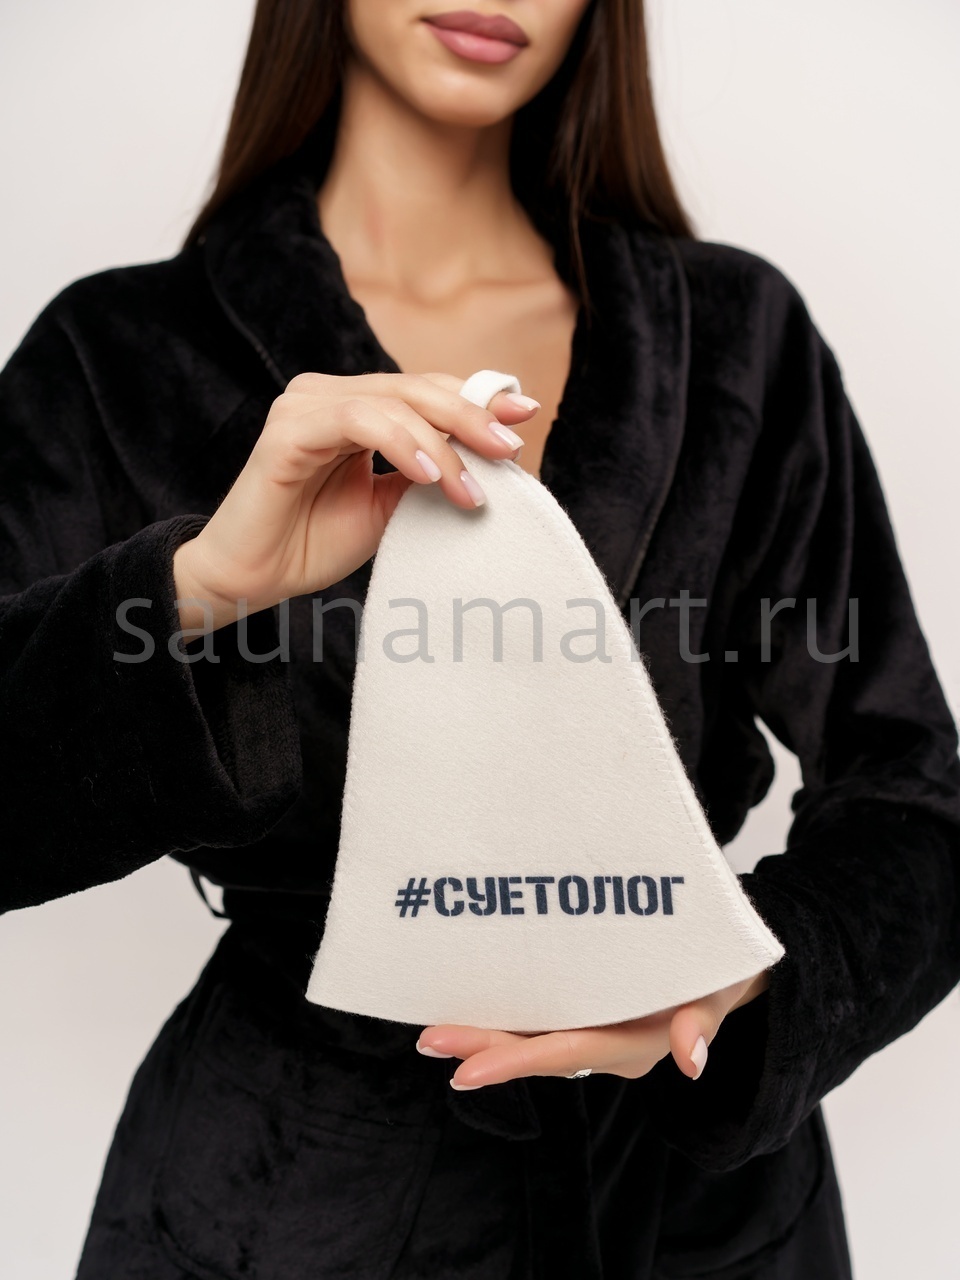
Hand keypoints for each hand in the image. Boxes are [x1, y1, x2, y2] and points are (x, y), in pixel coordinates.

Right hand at [173, 371, 538, 632]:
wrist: (255, 579)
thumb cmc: (315, 542)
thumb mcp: (390, 506)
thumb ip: (428, 474)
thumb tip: (490, 457)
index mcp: (355, 406)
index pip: (425, 389)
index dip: (476, 398)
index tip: (525, 415)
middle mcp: (329, 395)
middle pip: (417, 387)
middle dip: (472, 417)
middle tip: (511, 450)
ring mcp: (306, 406)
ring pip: (394, 402)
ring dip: (443, 445)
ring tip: (471, 490)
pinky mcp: (288, 430)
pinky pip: (359, 421)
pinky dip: (402, 444)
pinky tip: (429, 476)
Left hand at [416, 970, 769, 1086]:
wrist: (725, 964)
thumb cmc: (721, 970)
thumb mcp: (719, 989)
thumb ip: (702, 1021)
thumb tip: (691, 1059)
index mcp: (633, 1044)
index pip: (565, 1053)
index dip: (515, 1061)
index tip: (465, 1072)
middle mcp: (605, 1042)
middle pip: (536, 1048)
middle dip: (482, 1047)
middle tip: (428, 1040)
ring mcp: (593, 1026)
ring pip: (531, 1034)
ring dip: (483, 1032)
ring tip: (432, 1032)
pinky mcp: (585, 1007)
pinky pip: (539, 1016)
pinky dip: (504, 1014)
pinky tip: (469, 1002)